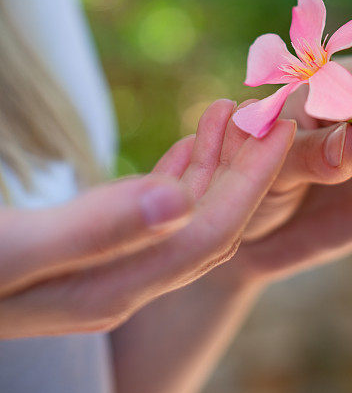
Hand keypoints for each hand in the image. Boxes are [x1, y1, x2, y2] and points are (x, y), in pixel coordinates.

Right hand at [0, 99, 294, 337]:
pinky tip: (195, 139)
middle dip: (247, 166)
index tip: (284, 126)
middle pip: (208, 224)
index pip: (209, 235)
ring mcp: (105, 262)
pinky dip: (180, 168)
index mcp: (113, 286)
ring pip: (185, 212)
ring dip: (217, 160)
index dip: (254, 181)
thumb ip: (92, 232)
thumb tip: (178, 203)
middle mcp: (120, 281)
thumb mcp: (10, 250)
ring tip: (237, 107)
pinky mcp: (88, 242)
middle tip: (274, 106)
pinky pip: (153, 207)